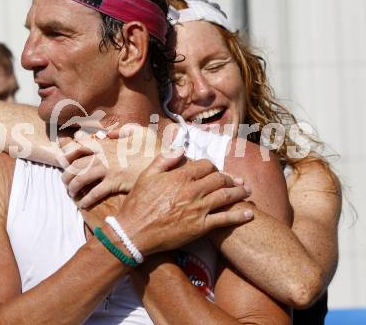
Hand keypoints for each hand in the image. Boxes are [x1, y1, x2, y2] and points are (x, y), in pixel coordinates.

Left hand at [59, 131, 152, 207]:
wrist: (164, 162)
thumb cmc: (152, 147)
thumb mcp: (139, 131)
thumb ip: (122, 130)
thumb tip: (109, 133)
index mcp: (107, 143)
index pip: (81, 144)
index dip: (70, 150)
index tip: (64, 157)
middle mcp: (104, 156)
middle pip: (76, 163)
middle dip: (66, 173)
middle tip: (64, 181)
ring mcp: (108, 169)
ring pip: (81, 178)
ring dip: (72, 187)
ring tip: (71, 193)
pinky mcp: (114, 182)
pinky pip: (95, 193)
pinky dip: (86, 200)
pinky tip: (83, 204)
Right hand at [116, 150, 253, 256]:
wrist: (133, 232)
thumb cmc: (137, 204)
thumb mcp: (146, 176)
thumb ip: (165, 160)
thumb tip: (180, 149)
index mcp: (180, 176)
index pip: (206, 165)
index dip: (213, 166)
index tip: (215, 171)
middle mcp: (192, 190)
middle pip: (220, 179)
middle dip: (231, 178)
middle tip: (238, 180)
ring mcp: (198, 209)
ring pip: (226, 196)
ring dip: (240, 192)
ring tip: (248, 191)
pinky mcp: (200, 227)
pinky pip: (224, 219)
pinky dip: (239, 216)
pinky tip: (249, 214)